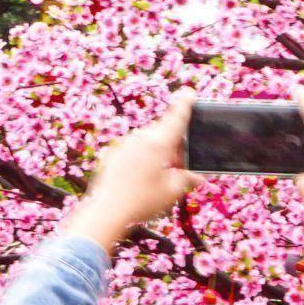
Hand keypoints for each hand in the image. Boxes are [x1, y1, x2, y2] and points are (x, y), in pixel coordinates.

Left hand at [65, 95, 197, 256]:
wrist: (105, 212)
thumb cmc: (141, 201)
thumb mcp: (172, 191)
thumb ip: (187, 178)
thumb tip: (198, 177)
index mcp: (159, 143)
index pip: (176, 117)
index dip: (185, 104)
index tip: (189, 92)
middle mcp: (141, 139)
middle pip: (163, 131)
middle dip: (174, 144)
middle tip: (179, 164)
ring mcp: (125, 145)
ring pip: (148, 141)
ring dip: (158, 151)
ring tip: (160, 176)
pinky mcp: (114, 155)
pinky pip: (134, 149)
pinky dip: (143, 157)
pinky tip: (142, 179)